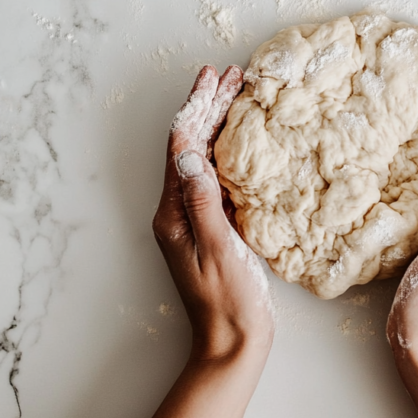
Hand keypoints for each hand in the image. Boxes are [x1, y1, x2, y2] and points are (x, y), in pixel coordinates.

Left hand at [153, 65, 273, 364]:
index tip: (213, 79)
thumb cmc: (228, 301)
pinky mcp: (213, 225)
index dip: (196, 109)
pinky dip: (229, 148)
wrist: (233, 342)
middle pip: (190, 146)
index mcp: (174, 213)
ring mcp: (195, 217)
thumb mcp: (218, 249)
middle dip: (208, 107)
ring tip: (235, 92)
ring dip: (218, 122)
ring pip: (204, 156)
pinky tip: (243, 137)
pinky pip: (217, 175)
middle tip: (228, 74)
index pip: (181, 148)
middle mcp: (179, 210)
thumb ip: (204, 202)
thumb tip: (190, 155)